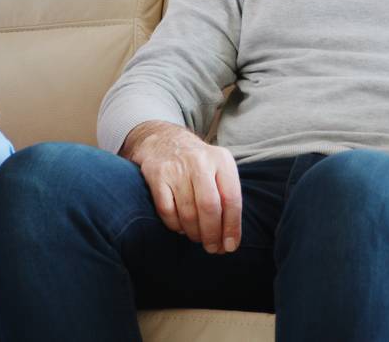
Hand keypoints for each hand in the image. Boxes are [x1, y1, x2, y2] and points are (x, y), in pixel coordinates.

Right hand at [125, 122, 241, 255]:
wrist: (163, 139)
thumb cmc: (198, 163)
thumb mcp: (219, 168)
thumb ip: (227, 196)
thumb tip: (230, 238)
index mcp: (221, 160)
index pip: (232, 199)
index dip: (232, 227)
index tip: (230, 246)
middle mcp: (200, 161)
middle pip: (209, 207)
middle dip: (212, 234)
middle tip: (212, 248)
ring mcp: (176, 168)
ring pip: (187, 212)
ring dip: (194, 233)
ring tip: (197, 238)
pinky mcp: (156, 175)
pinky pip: (167, 211)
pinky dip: (175, 225)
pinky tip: (180, 227)